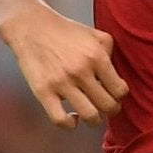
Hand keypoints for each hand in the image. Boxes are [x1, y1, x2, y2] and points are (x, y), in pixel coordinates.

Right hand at [4, 1, 126, 128]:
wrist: (31, 27)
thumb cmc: (66, 32)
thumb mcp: (95, 35)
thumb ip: (110, 54)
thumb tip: (115, 78)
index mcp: (97, 56)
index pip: (120, 90)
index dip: (119, 96)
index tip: (112, 94)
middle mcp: (81, 71)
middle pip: (109, 106)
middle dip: (110, 110)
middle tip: (104, 106)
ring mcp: (62, 83)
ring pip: (90, 116)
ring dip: (94, 120)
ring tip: (91, 114)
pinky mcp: (43, 91)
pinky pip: (60, 120)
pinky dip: (70, 125)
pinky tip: (72, 118)